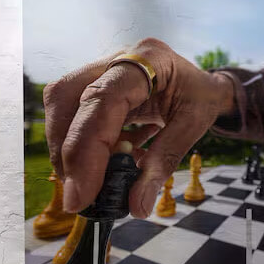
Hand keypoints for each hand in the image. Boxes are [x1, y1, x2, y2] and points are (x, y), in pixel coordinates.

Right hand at [44, 38, 236, 217]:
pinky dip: (80, 146)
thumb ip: (164, 163)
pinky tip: (103, 164)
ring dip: (68, 149)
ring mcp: (101, 68)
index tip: (80, 195)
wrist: (202, 83)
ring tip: (89, 183)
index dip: (86, 149)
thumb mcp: (193, 127)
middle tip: (78, 195)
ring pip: (61, 104)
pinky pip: (71, 114)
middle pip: (66, 97)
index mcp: (148, 58)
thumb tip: (137, 206)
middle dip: (67, 150)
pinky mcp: (93, 86)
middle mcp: (117, 58)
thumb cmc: (200, 98)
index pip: (102, 99)